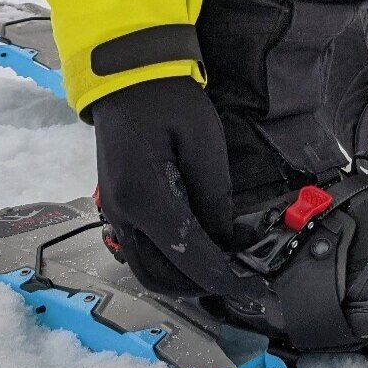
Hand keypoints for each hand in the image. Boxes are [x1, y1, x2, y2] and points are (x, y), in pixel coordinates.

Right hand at [89, 76, 242, 298]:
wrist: (126, 76)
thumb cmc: (168, 100)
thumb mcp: (204, 142)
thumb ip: (215, 196)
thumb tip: (227, 240)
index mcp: (144, 197)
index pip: (188, 257)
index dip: (225, 280)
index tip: (254, 292)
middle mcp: (121, 213)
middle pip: (160, 276)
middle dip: (202, 288)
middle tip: (241, 284)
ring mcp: (113, 211)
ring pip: (146, 269)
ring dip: (183, 280)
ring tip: (222, 273)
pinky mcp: (116, 205)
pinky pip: (140, 250)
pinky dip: (169, 263)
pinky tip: (197, 253)